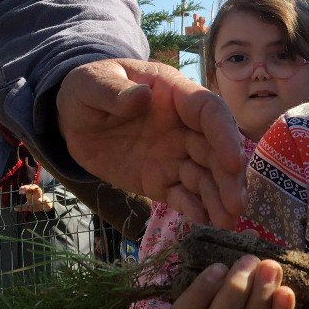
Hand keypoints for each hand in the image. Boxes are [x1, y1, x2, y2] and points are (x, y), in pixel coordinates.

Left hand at [14, 183, 52, 212]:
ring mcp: (41, 195)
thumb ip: (22, 207)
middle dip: (27, 187)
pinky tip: (40, 200)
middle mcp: (36, 192)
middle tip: (22, 189)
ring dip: (35, 189)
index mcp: (31, 193)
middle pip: (32, 187)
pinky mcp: (45, 200)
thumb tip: (14, 208)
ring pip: (38, 190)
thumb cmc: (36, 204)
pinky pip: (44, 199)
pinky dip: (42, 199)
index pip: (27, 188)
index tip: (20, 190)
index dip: (23, 188)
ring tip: (31, 189)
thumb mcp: (28, 206)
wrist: (45, 206)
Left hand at [57, 59, 245, 226]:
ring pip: (205, 177)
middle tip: (236, 206)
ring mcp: (174, 155)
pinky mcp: (161, 180)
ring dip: (219, 199)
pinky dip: (195, 209)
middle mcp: (183, 126)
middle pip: (215, 150)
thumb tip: (141, 96)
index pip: (209, 112)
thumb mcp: (91, 84)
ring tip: (227, 224)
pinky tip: (205, 225)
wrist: (72, 120)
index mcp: (174, 95)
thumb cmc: (88, 91)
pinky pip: (182, 196)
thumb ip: (114, 91)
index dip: (225, 135)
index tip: (232, 162)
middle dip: (228, 178)